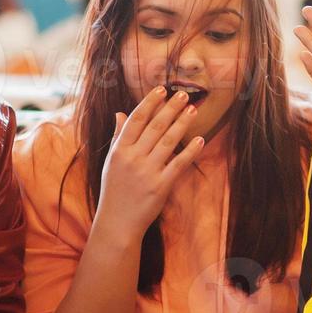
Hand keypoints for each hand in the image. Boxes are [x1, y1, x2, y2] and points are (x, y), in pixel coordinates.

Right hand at [97, 86, 204, 238]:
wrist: (117, 223)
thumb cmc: (114, 191)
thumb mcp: (111, 162)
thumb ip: (118, 137)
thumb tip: (120, 113)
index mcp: (119, 150)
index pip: (136, 120)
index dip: (150, 103)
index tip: (162, 89)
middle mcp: (133, 158)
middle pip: (155, 127)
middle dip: (170, 108)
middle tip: (184, 95)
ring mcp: (147, 172)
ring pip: (168, 141)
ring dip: (182, 123)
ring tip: (193, 110)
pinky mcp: (161, 186)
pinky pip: (178, 164)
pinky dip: (190, 151)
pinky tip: (201, 139)